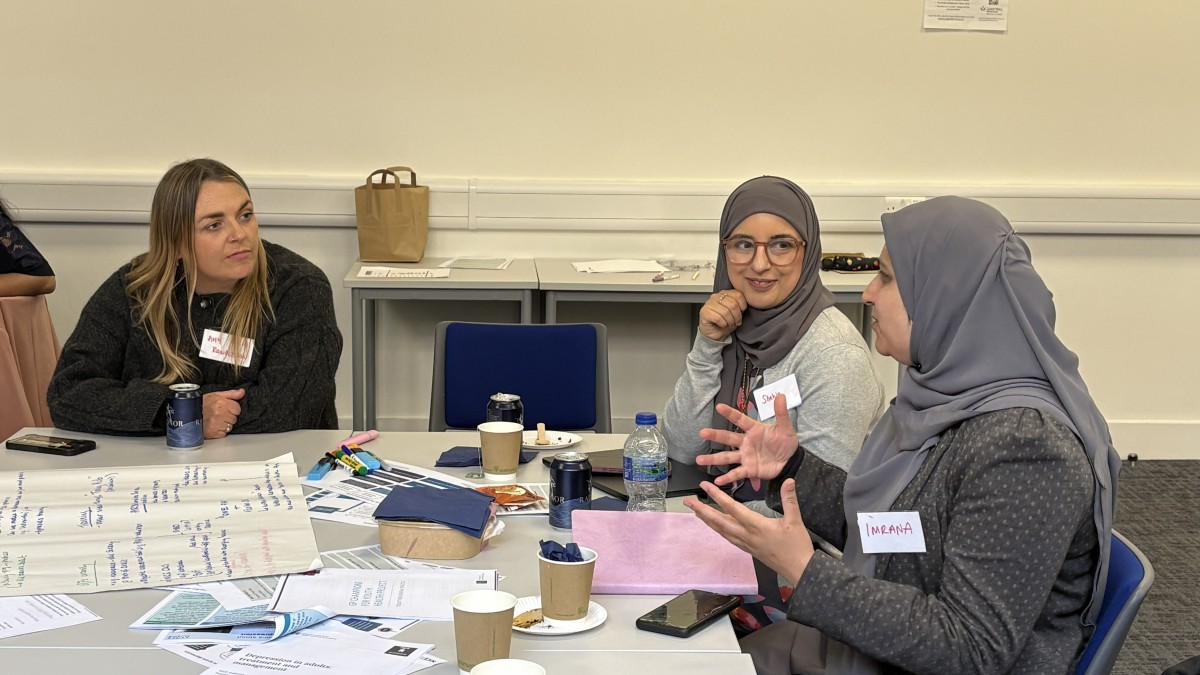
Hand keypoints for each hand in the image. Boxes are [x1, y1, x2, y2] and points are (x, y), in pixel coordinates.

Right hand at [203, 388, 244, 438]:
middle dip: (228, 417)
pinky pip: (223, 434)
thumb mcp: (215, 395)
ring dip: (224, 425)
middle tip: (218, 414)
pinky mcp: (214, 433)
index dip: (232, 409)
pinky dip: (219, 431)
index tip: (225, 409)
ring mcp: (217, 424)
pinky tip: (213, 426)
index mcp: (221, 402)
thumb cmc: (201, 404)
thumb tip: (242, 392)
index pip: (237, 409)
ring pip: (230, 426)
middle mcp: (220, 413)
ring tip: (215, 420)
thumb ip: (231, 394)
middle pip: (234, 418)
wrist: (186, 415)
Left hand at [684, 478, 812, 587]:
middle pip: (719, 522)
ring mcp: (745, 544)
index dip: (717, 496)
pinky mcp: (748, 549)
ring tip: (696, 511)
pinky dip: (718, 529)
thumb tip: (789, 479)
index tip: (704, 486)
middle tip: (688, 501)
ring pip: (721, 530)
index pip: (732, 508)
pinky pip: (728, 537)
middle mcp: (746, 535)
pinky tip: (715, 526)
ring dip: (707, 520)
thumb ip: (790, 499)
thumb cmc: (797, 546)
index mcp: (756, 526)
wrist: (799, 570)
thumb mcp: (795, 521)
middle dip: (702, 510)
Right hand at [697, 394, 797, 488]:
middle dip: (715, 435)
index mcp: (753, 430)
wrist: (791, 461)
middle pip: (728, 438)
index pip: (740, 420)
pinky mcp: (749, 469)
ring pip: (727, 457)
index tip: (719, 407)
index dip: (730, 413)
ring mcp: (746, 457)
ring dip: (713, 459)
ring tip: (699, 460)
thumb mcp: (785, 428)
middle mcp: (746, 442)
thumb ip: (781, 413)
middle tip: (702, 433)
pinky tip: (717, 481)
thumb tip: (780, 395)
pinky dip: (727, 478)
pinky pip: (736, 473)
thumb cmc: (786, 442)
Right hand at [698, 289, 746, 340]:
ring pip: (725, 312)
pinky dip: (723, 324)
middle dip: (737, 316)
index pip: (738, 295)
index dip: (742, 306)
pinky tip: (722, 325)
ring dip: (730, 321)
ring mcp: (709, 304)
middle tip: (736, 322)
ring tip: (729, 324)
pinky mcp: (704, 312)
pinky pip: (718, 318)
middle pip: (733, 304)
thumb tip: (746, 304)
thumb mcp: (736, 312)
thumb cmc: (725, 323)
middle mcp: (716, 296)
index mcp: (725, 293)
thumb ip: (739, 305)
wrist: (715, 334)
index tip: (741, 313)